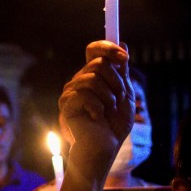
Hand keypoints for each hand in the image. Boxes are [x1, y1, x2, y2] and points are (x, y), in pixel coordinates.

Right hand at [59, 41, 133, 175]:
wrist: (105, 147)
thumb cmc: (114, 125)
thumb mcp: (125, 94)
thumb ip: (122, 71)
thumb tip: (122, 43)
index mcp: (93, 75)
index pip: (94, 49)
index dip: (108, 47)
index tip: (124, 58)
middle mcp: (79, 80)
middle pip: (98, 62)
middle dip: (116, 82)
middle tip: (118, 99)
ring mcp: (71, 91)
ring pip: (92, 78)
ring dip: (109, 97)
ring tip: (107, 110)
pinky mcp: (66, 104)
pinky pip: (85, 94)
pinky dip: (98, 107)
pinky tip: (96, 118)